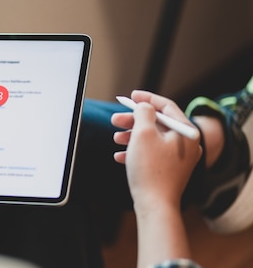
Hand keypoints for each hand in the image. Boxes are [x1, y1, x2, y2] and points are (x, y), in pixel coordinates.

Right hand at [112, 90, 201, 267]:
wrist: (155, 205)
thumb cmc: (150, 169)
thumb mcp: (143, 133)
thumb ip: (144, 113)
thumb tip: (144, 107)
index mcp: (186, 132)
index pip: (167, 107)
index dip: (147, 99)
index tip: (131, 96)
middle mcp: (186, 144)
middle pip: (158, 123)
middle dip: (134, 120)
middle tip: (115, 120)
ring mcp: (179, 159)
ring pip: (152, 139)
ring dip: (132, 136)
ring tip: (115, 138)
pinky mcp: (169, 171)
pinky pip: (151, 154)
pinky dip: (135, 152)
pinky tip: (119, 156)